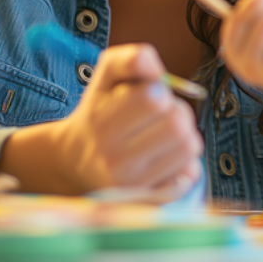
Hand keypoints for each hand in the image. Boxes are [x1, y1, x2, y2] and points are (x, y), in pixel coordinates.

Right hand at [1, 44, 203, 196]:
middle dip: (177, 112)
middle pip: (177, 124)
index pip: (153, 98)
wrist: (74, 163)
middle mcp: (111, 159)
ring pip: (188, 147)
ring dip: (185, 136)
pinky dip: (186, 163)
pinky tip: (166, 159)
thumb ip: (132, 59)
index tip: (150, 97)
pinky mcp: (146, 202)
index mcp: (100, 123)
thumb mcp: (106, 76)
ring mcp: (130, 185)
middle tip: (163, 116)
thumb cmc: (99, 111)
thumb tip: (158, 70)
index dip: (161, 91)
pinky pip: (189, 175)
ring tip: (166, 136)